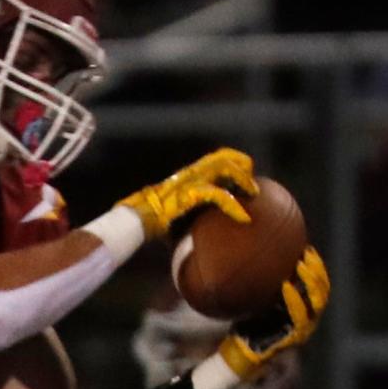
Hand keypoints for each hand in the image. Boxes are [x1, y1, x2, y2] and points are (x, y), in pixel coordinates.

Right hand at [117, 147, 257, 239]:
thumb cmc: (146, 221)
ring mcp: (189, 182)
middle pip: (221, 158)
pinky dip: (233, 206)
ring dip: (242, 180)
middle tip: (253, 180)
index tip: (245, 171)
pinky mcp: (189, 195)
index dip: (230, 160)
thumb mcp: (169, 214)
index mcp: (185, 176)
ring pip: (223, 170)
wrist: (134, 222)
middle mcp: (189, 174)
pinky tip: (244, 216)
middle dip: (241, 164)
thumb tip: (189, 230)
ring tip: (254, 193)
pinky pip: (217, 196)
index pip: (212, 160)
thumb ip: (183, 215)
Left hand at [219, 247, 329, 380]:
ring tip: (301, 265)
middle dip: (317, 270)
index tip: (307, 249)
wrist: (242, 351)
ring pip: (317, 302)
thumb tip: (259, 252)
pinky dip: (294, 300)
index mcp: (304, 308)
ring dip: (310, 281)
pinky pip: (299, 316)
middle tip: (307, 254)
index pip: (319, 285)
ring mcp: (304, 329)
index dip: (317, 267)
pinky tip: (286, 285)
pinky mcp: (294, 338)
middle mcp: (309, 318)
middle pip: (322, 290)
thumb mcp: (261, 299)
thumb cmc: (250, 323)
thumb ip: (268, 283)